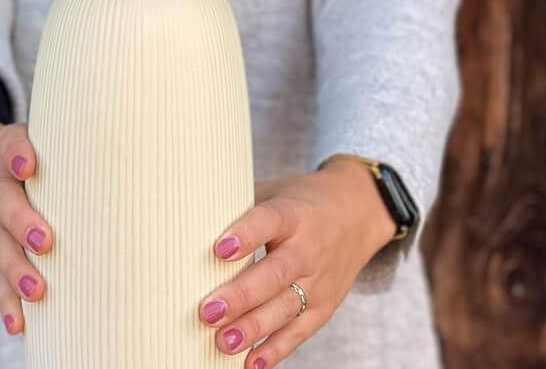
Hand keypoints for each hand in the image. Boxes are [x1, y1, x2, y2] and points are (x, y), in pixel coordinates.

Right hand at [0, 121, 52, 336]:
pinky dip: (6, 300)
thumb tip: (136, 165)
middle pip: (3, 199)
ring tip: (36, 290)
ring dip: (15, 269)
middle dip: (21, 221)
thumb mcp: (45, 148)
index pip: (10, 143)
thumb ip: (73, 154)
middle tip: (45, 241)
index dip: (17, 153)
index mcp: (10, 152)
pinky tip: (18, 322)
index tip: (27, 167)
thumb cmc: (36, 165)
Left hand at [197, 158, 397, 366]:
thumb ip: (240, 206)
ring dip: (253, 328)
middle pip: (275, 274)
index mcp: (294, 213)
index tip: (218, 249)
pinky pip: (298, 332)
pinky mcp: (324, 307)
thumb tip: (188, 220)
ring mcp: (319, 281)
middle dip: (241, 295)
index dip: (246, 235)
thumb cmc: (301, 202)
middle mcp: (309, 248)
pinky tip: (250, 363)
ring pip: (285, 308)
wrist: (357, 214)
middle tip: (208, 311)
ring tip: (223, 341)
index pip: (270, 221)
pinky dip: (274, 350)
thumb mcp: (276, 193)